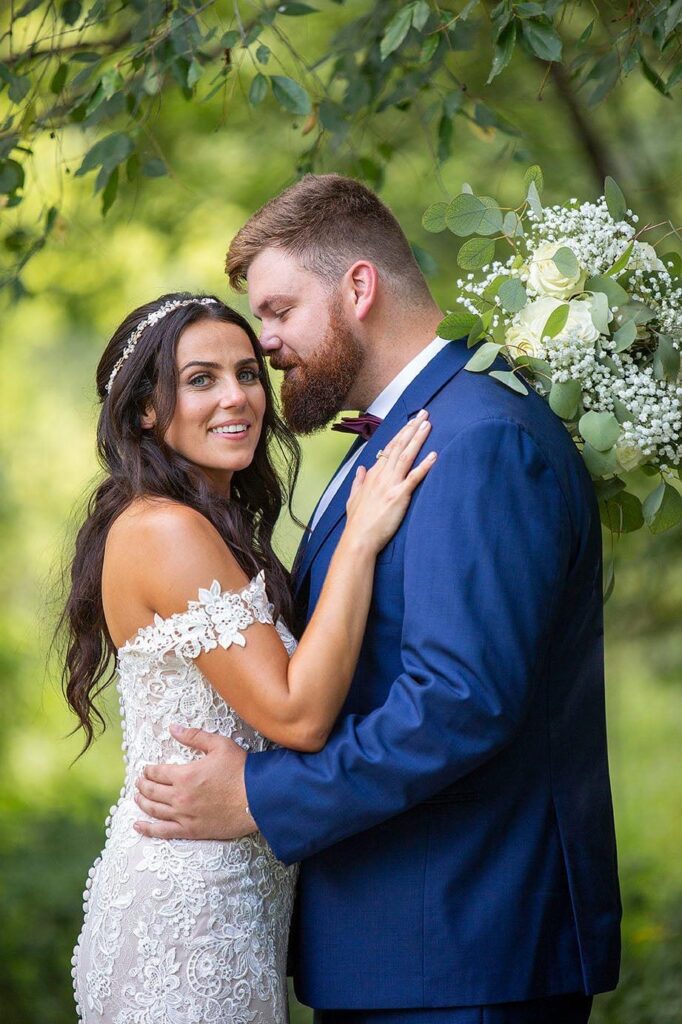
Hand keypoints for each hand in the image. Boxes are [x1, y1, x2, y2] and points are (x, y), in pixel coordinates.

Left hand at [133, 725, 256, 840]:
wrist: (257, 798)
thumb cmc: (240, 769)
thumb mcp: (219, 745)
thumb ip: (194, 736)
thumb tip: (173, 728)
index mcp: (184, 775)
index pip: (157, 772)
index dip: (148, 770)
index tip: (146, 769)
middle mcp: (180, 797)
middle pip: (151, 791)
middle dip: (142, 785)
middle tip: (139, 781)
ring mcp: (184, 816)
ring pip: (154, 810)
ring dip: (142, 803)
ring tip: (136, 797)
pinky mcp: (191, 830)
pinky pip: (163, 832)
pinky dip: (147, 829)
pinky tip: (137, 826)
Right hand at [345, 410, 435, 554]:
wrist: (358, 539)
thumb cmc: (357, 522)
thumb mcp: (353, 498)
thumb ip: (358, 481)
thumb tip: (361, 469)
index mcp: (373, 475)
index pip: (388, 449)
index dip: (400, 434)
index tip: (410, 422)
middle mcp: (382, 475)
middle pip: (399, 446)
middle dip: (411, 428)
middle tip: (423, 414)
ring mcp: (390, 484)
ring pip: (406, 456)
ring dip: (418, 439)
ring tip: (428, 425)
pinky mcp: (399, 496)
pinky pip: (414, 477)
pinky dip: (424, 465)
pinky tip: (434, 455)